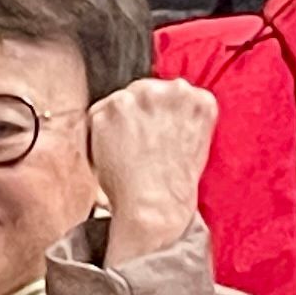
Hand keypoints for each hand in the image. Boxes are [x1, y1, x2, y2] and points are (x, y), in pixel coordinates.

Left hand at [86, 75, 218, 263]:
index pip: (170, 94)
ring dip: (115, 124)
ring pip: (119, 102)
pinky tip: (109, 155)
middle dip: (136, 115)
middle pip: (143, 92)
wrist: (155, 204)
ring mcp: (141, 96)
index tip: (155, 133)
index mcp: (200, 100)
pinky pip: (95, 116)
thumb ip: (182, 118)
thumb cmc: (174, 185)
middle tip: (136, 146)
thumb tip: (163, 111)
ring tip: (126, 154)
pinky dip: (95, 135)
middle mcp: (173, 91)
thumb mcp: (196, 144)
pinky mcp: (111, 108)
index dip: (157, 116)